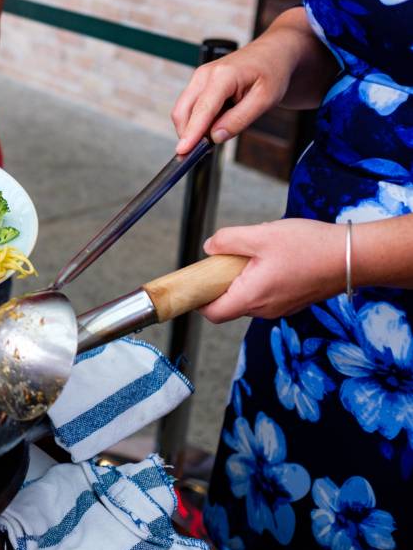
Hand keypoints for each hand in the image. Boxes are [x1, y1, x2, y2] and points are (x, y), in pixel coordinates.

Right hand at [171, 37, 296, 154]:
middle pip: (183, 111)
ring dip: (193, 128)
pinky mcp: (198, 84)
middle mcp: (204, 74)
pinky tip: (215, 125)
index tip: (183, 151)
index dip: (191, 133)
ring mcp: (199, 78)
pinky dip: (197, 121)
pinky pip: (190, 108)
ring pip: (183, 111)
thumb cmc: (271, 73)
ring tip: (216, 135)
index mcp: (223, 75)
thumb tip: (215, 136)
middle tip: (204, 152)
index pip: (202, 110)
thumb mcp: (265, 100)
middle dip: (188, 134)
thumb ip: (239, 119)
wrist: (272, 54)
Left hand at [200, 219, 346, 322]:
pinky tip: (272, 259)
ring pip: (247, 298)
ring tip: (255, 255)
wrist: (353, 257)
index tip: (196, 281)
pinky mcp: (291, 302)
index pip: (212, 313)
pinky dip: (259, 280)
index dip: (198, 299)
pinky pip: (265, 295)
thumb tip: (209, 247)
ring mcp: (280, 308)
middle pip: (228, 305)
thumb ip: (228, 240)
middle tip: (226, 259)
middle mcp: (264, 310)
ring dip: (241, 280)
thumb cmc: (310, 247)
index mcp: (251, 297)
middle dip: (220, 284)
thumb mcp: (260, 235)